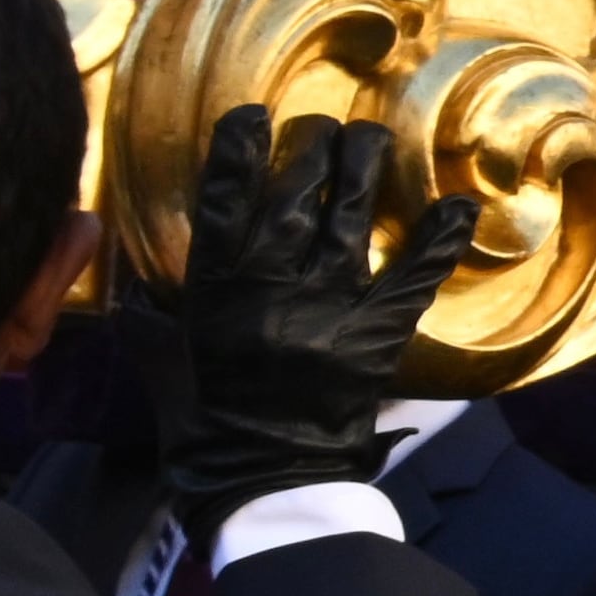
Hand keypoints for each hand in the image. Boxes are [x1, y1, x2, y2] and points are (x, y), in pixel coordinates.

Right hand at [161, 110, 473, 531]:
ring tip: (370, 136)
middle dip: (308, 154)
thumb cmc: (206, 424)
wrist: (265, 478)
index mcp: (213, 297)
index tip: (250, 117)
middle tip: (320, 126)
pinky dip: (437, 240)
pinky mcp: (375, 336)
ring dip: (361, 173)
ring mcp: (327, 311)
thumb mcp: (162, 364)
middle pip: (292, 203)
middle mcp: (270, 294)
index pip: (222, 208)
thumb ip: (151, 314)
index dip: (237, 156)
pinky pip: (412, 276)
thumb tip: (137, 275)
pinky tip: (459, 206)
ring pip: (346, 223)